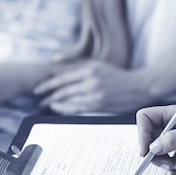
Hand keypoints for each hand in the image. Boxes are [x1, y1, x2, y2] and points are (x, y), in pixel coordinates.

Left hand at [33, 60, 152, 113]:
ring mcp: (95, 93)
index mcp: (90, 68)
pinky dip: (66, 108)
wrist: (137, 87)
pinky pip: (77, 108)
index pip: (63, 77)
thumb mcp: (98, 66)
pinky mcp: (99, 104)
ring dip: (55, 103)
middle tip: (38, 98)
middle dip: (48, 94)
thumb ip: (79, 68)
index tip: (38, 88)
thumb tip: (57, 70)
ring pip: (69, 100)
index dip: (48, 84)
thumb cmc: (117, 76)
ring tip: (46, 104)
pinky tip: (59, 108)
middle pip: (63, 89)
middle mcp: (91, 80)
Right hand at [137, 106, 175, 174]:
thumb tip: (152, 147)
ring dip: (166, 165)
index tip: (146, 151)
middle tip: (167, 164)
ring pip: (161, 154)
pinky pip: (174, 164)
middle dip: (155, 154)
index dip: (141, 134)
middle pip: (151, 138)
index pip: (146, 118)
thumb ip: (175, 140)